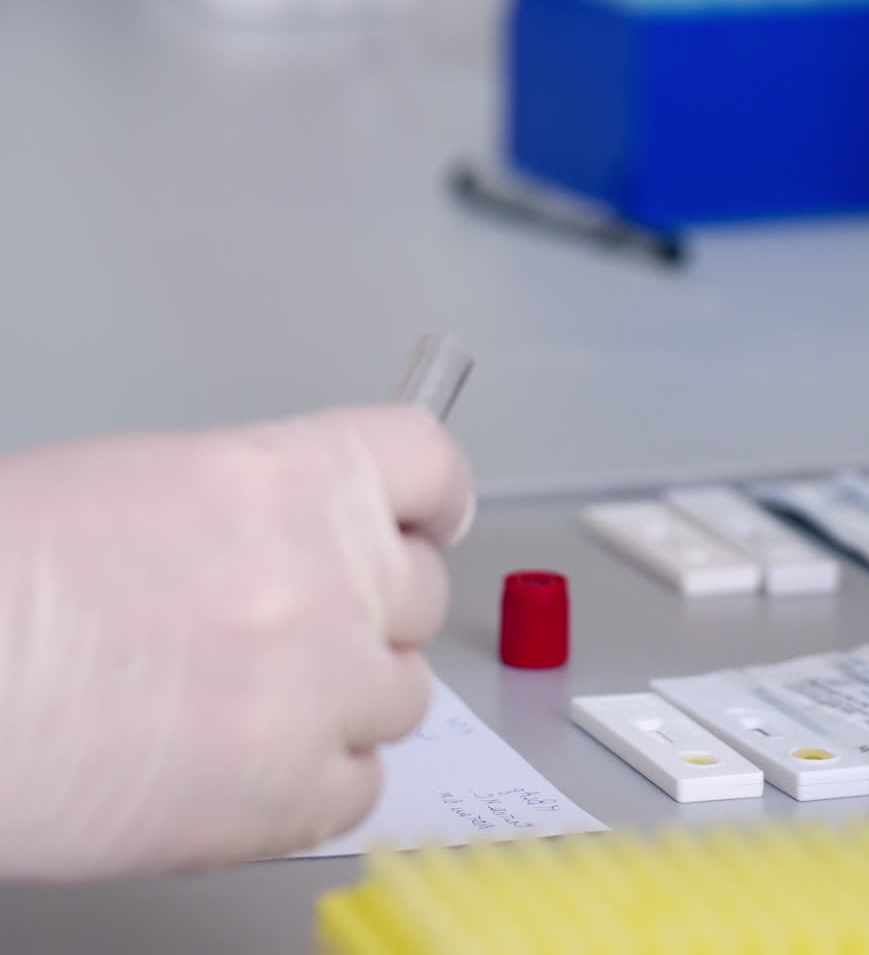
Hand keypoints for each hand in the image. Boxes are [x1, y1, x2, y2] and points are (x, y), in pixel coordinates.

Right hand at [0, 405, 471, 878]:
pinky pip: (361, 785)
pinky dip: (319, 779)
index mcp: (295, 479)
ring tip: (257, 700)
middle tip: (306, 624)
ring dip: (350, 698)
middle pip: (421, 592)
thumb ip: (270, 506)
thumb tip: (316, 537)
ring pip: (403, 695)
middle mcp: (331, 578)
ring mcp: (321, 690)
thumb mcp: (155, 484)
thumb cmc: (11, 572)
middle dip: (374, 608)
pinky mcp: (290, 796)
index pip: (428, 464)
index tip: (432, 520)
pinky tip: (249, 762)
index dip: (433, 496)